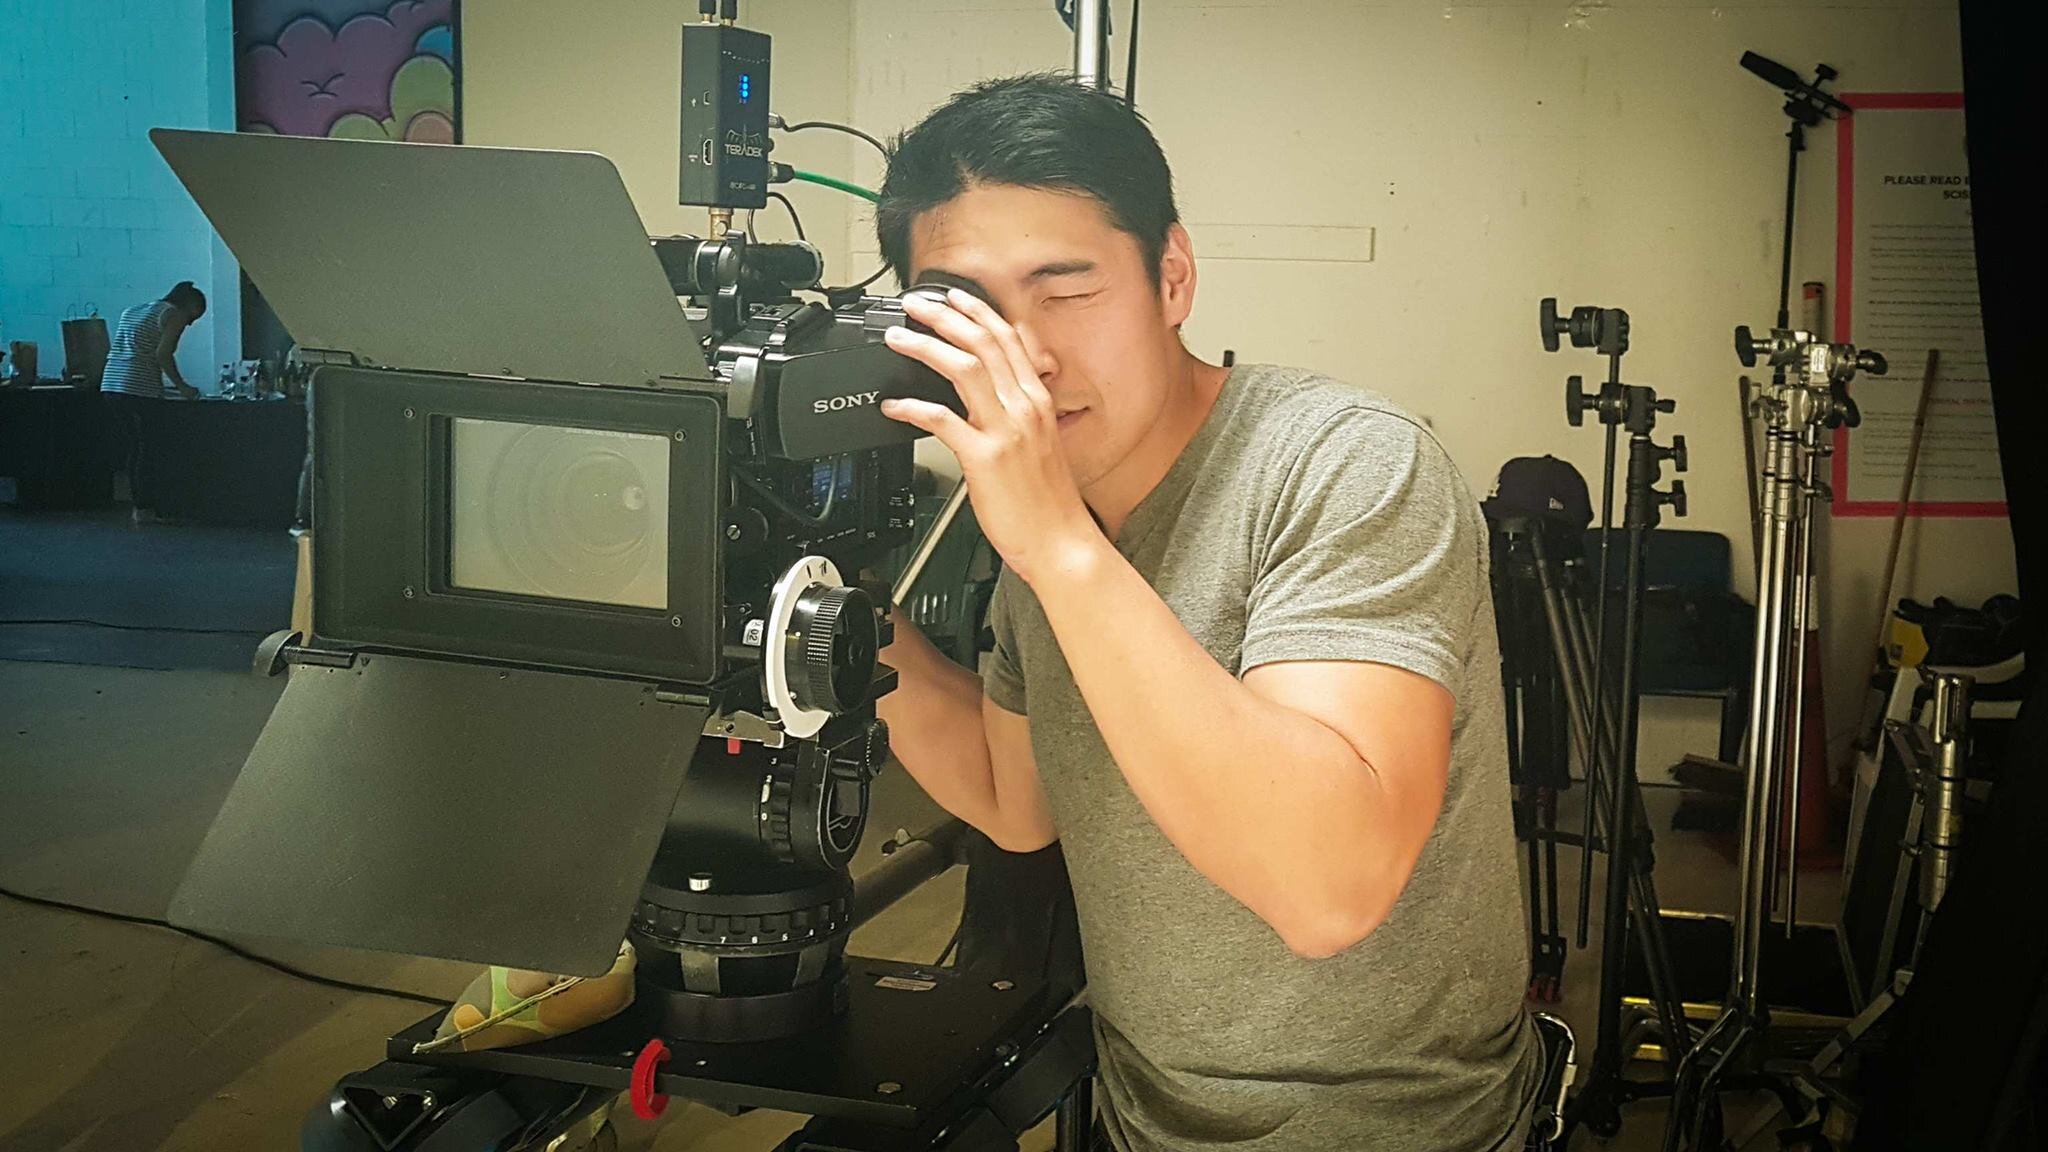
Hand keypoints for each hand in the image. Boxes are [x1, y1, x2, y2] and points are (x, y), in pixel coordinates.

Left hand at [880, 289, 1102, 586]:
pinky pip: (942, 420)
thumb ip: (1019, 412)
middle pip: (982, 343)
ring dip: (925, 347)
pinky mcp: (984, 458)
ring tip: (899, 339)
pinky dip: (912, 407)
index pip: (1008, 339)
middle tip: (914, 305)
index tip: (951, 297)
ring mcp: (1005, 431)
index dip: (977, 312)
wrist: (1061, 543)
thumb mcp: (1041, 444)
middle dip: (944, 316)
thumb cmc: (1048, 503)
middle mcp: (1024, 409)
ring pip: (963, 368)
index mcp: (1037, 402)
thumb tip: (996, 391)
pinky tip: (894, 406)